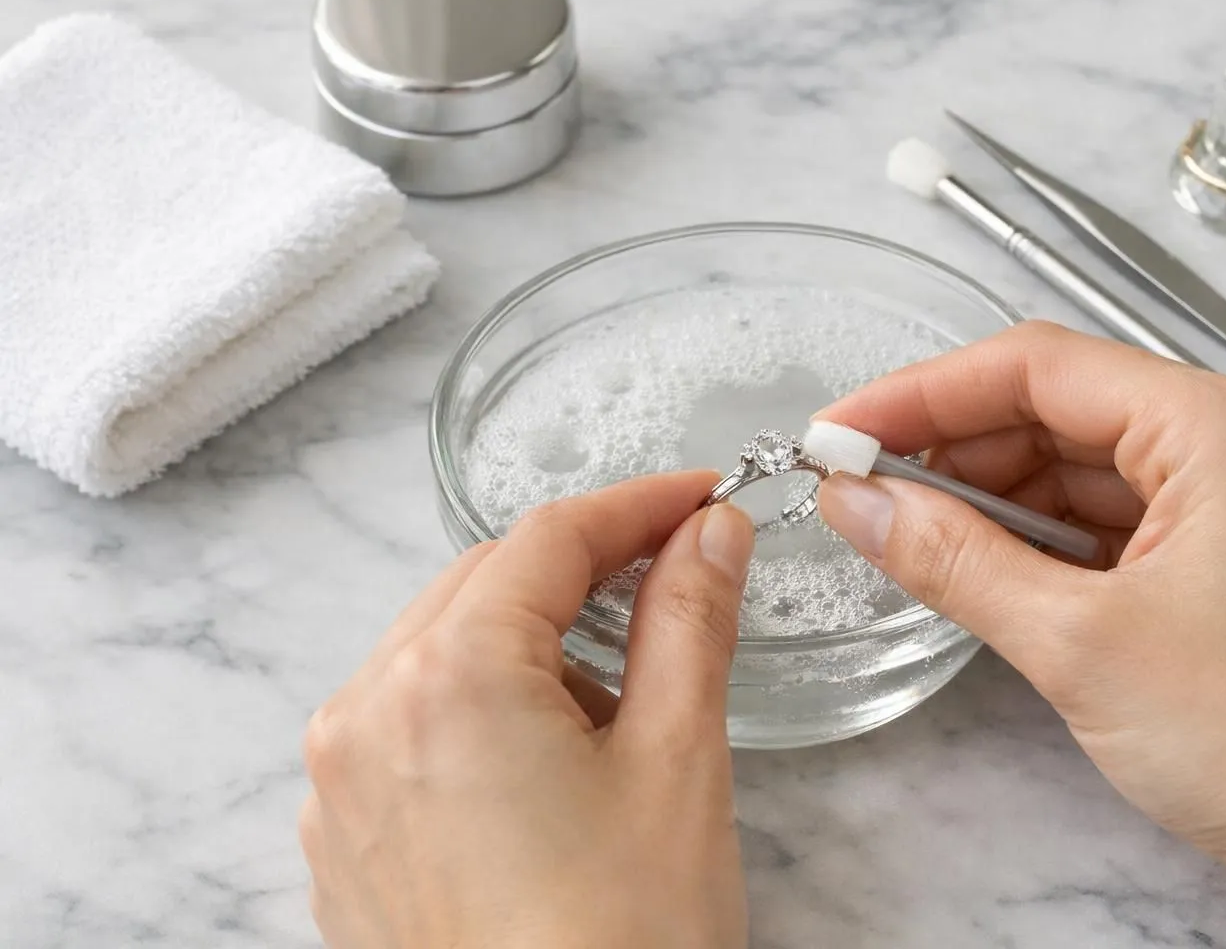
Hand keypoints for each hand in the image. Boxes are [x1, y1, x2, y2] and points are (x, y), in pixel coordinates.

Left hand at [299, 471, 753, 948]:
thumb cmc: (623, 939)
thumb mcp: (678, 760)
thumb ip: (689, 620)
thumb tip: (709, 534)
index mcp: (446, 678)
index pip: (545, 540)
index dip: (634, 506)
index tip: (699, 500)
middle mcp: (363, 716)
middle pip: (481, 585)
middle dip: (580, 570)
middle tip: (675, 571)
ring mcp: (336, 788)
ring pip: (437, 654)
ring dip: (526, 644)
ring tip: (615, 710)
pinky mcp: (341, 845)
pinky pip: (405, 728)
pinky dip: (477, 711)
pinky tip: (546, 765)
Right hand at [814, 321, 1225, 947]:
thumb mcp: (1080, 642)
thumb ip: (954, 559)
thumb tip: (860, 503)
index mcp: (1224, 426)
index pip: (1041, 367)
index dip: (922, 394)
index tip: (839, 433)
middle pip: (1068, 412)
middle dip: (957, 451)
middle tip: (860, 494)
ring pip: (1097, 470)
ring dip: (1001, 501)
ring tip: (909, 538)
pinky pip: (1130, 522)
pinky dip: (1055, 543)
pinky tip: (988, 570)